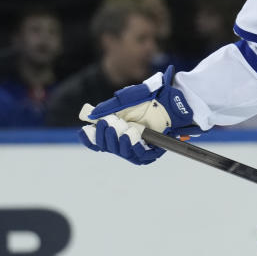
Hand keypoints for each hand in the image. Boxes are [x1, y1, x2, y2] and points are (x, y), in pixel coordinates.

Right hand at [78, 65, 195, 164]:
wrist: (170, 99)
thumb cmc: (148, 98)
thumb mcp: (126, 99)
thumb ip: (109, 108)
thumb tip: (92, 115)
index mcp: (116, 129)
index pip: (98, 140)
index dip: (90, 139)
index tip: (85, 132)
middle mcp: (125, 139)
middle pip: (109, 147)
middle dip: (105, 138)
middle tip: (106, 125)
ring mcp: (139, 146)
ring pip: (124, 153)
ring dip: (119, 145)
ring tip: (120, 133)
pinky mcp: (152, 151)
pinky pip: (142, 157)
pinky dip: (137, 150)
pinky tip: (133, 142)